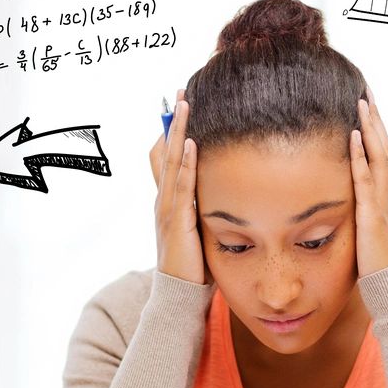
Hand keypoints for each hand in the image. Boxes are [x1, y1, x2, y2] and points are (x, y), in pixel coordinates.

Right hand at [149, 89, 209, 284]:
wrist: (180, 295)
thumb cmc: (195, 265)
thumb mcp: (200, 229)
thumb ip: (206, 208)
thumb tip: (225, 190)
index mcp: (168, 201)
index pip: (164, 156)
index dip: (172, 130)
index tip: (182, 104)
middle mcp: (163, 200)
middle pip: (163, 150)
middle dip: (173, 120)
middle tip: (181, 91)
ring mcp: (167, 209)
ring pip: (169, 161)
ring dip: (177, 131)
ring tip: (184, 104)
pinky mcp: (177, 221)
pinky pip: (180, 186)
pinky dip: (184, 162)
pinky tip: (190, 142)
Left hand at [349, 92, 387, 276]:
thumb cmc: (375, 268)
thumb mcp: (364, 234)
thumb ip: (357, 217)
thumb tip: (344, 207)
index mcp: (384, 198)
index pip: (381, 156)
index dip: (375, 130)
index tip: (366, 104)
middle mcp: (387, 196)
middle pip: (384, 148)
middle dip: (375, 118)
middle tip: (366, 89)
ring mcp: (382, 204)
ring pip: (380, 157)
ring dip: (371, 128)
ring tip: (362, 100)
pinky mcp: (373, 216)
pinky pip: (366, 180)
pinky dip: (361, 156)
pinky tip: (354, 135)